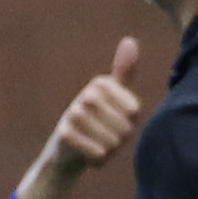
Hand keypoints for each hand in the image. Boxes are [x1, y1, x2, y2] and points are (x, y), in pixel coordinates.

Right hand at [15, 38, 144, 198]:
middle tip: (112, 140)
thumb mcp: (115, 97)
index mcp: (102, 83)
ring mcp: (73, 114)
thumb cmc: (98, 120)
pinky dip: (98, 158)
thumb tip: (130, 40)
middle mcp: (87, 94)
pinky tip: (95, 157)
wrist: (67, 151)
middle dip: (121, 139)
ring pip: (110, 140)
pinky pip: (95, 151)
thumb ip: (124, 72)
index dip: (131, 124)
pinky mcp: (63, 134)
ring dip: (111, 150)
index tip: (122, 123)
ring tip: (104, 148)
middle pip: (123, 126)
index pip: (133, 110)